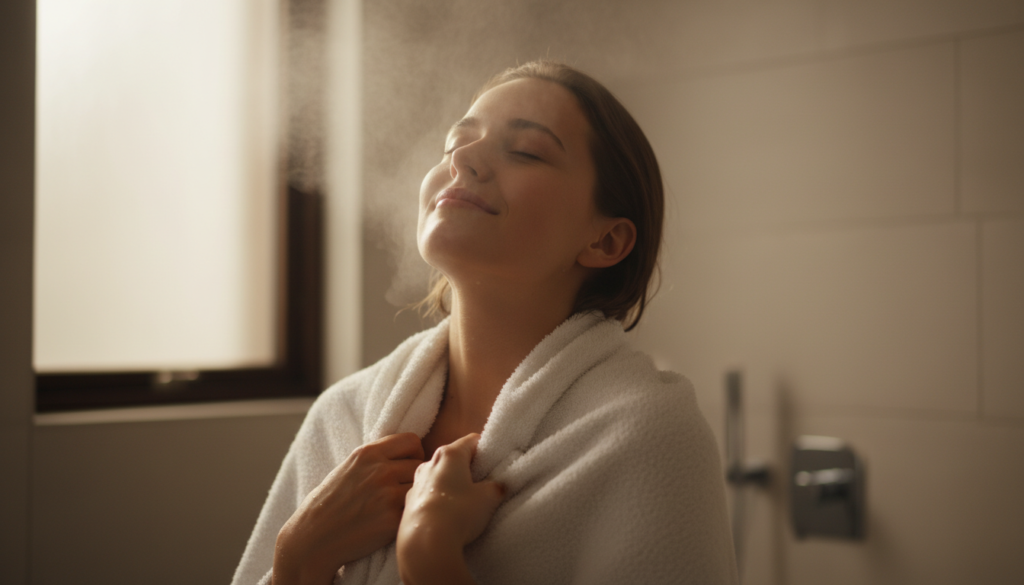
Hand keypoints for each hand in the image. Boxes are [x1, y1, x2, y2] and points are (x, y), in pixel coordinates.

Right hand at [272, 432, 424, 584]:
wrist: (312, 538)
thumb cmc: (330, 503)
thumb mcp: (349, 467)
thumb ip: (377, 458)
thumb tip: (410, 451)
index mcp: (368, 453)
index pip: (411, 441)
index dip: (414, 453)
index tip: (406, 466)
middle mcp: (380, 470)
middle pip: (419, 465)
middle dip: (412, 478)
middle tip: (398, 493)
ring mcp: (387, 495)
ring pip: (420, 489)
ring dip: (412, 498)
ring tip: (394, 508)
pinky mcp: (392, 521)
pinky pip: (414, 511)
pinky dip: (408, 517)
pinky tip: (391, 523)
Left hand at [396, 433, 504, 584]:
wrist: (424, 543)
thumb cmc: (458, 512)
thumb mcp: (488, 498)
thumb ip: (496, 487)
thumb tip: (498, 485)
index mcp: (450, 454)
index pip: (471, 441)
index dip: (485, 449)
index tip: (492, 462)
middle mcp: (429, 463)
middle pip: (452, 458)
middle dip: (467, 468)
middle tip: (481, 483)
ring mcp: (415, 483)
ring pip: (438, 476)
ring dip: (450, 484)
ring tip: (463, 502)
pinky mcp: (407, 503)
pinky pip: (427, 495)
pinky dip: (437, 499)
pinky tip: (445, 515)